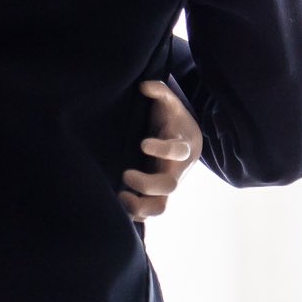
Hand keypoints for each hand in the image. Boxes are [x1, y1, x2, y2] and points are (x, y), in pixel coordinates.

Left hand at [119, 79, 202, 220]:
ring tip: (119, 197)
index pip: (177, 152)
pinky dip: (134, 214)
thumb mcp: (171, 103)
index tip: (143, 143)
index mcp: (183, 147)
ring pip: (160, 208)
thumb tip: (145, 86)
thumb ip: (160, 91)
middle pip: (169, 186)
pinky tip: (116, 205)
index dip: (162, 150)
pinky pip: (148, 213)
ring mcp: (167, 185)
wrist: (184, 139)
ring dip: (139, 207)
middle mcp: (177, 171)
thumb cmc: (173, 120)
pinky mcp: (156, 195)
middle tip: (125, 174)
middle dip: (146, 184)